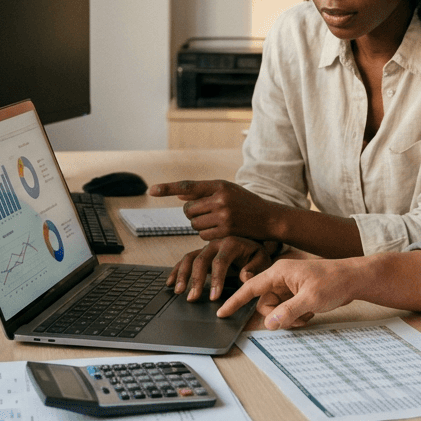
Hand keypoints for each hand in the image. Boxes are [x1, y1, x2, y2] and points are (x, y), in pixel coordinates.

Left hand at [148, 179, 279, 241]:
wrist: (269, 218)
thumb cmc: (245, 203)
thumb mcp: (227, 192)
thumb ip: (203, 192)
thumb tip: (179, 194)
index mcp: (219, 185)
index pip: (188, 185)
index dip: (167, 188)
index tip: (151, 190)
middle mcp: (220, 198)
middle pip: (188, 209)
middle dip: (192, 213)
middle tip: (207, 213)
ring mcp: (223, 215)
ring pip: (194, 224)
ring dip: (200, 225)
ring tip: (216, 221)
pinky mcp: (226, 230)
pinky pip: (203, 235)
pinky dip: (207, 235)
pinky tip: (220, 230)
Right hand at [166, 236, 274, 301]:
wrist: (253, 243)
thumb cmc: (257, 253)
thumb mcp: (263, 259)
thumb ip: (255, 267)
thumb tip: (244, 276)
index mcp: (232, 243)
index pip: (220, 262)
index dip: (216, 280)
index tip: (214, 297)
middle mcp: (216, 243)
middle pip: (200, 260)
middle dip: (195, 280)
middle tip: (192, 298)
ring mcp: (206, 248)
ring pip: (189, 258)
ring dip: (182, 275)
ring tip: (178, 291)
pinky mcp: (201, 254)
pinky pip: (185, 260)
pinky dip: (177, 271)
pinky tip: (170, 283)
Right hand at [217, 258, 361, 328]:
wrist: (354, 279)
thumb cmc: (334, 281)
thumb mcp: (311, 299)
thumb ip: (288, 312)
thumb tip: (269, 324)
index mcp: (279, 272)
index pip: (250, 287)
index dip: (235, 301)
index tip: (222, 312)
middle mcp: (281, 278)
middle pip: (264, 304)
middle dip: (277, 315)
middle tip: (295, 318)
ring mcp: (289, 287)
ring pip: (276, 310)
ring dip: (288, 318)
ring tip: (307, 315)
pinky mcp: (297, 294)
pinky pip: (286, 311)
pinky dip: (296, 317)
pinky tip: (310, 313)